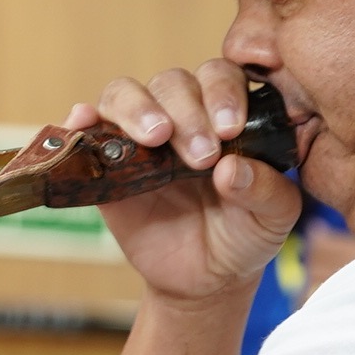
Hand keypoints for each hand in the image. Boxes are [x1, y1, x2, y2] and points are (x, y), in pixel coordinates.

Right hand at [73, 59, 299, 306]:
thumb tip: (232, 169)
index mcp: (225, 114)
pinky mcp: (104, 162)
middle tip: (201, 156)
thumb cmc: (243, 236)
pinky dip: (81, 120)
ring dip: (137, 109)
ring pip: (125, 93)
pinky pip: (87, 129)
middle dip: (186, 112)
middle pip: (173, 82)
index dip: (223, 93)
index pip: (221, 76)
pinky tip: (82, 121)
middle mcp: (181, 114)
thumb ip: (267, 191)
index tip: (229, 129)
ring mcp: (138, 136)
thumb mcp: (273, 219)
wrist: (203, 278)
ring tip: (154, 138)